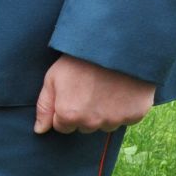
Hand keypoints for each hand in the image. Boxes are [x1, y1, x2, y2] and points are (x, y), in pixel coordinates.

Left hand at [33, 54, 154, 134]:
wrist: (118, 45)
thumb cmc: (81, 58)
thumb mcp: (54, 77)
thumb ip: (45, 106)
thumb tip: (40, 130)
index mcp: (69, 115)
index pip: (62, 126)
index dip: (66, 109)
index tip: (73, 93)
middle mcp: (92, 123)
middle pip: (84, 126)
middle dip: (84, 113)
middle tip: (90, 88)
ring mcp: (115, 120)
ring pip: (105, 124)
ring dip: (104, 112)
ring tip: (107, 87)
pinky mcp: (135, 114)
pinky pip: (126, 118)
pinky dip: (124, 108)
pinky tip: (122, 90)